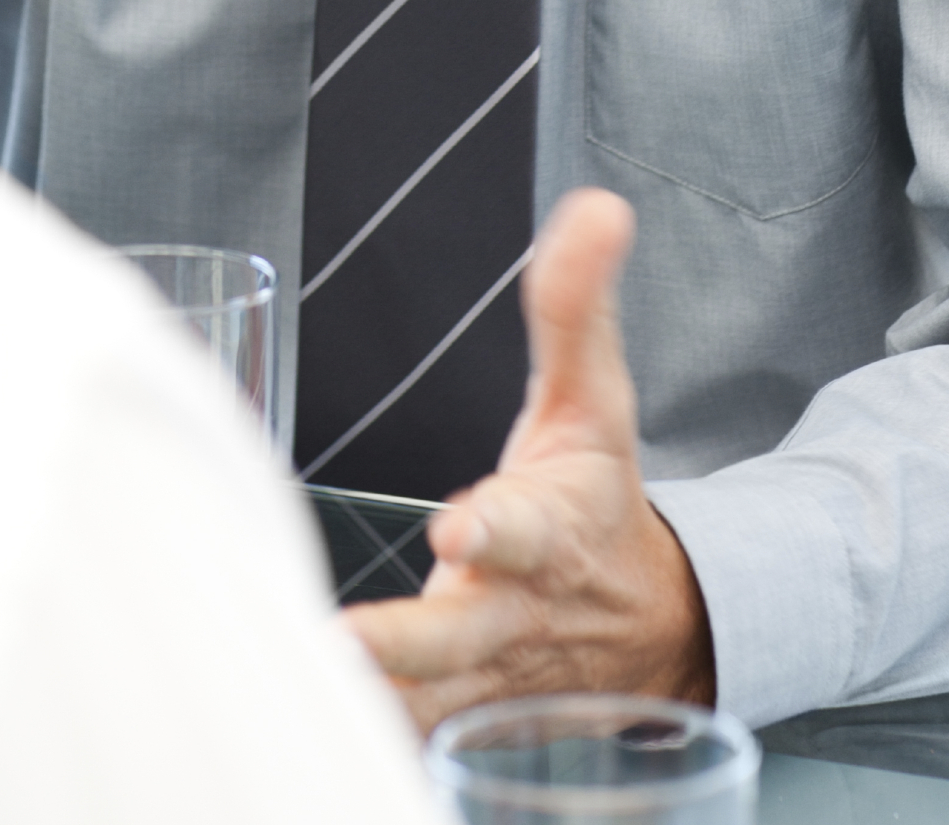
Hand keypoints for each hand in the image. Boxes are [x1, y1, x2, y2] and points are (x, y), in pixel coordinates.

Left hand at [343, 188, 714, 732]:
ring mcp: (488, 679)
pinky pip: (415, 742)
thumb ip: (577, 306)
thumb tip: (598, 206)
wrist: (656, 625)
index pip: (523, 527)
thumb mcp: (595, 397)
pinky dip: (371, 742)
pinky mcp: (462, 720)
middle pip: (461, 639)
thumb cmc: (599, 496)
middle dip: (407, 645)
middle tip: (343, 645)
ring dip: (372, 705)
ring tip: (302, 690)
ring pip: (428, 706)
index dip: (494, 528)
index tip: (460, 526)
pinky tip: (293, 738)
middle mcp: (516, 613)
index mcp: (551, 529)